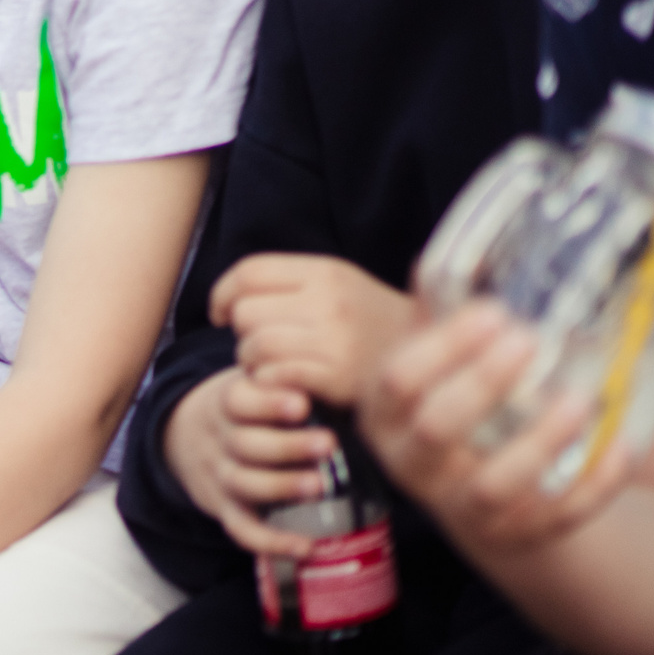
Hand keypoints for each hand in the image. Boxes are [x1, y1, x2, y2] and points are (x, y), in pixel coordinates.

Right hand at [164, 366, 338, 556]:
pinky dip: (271, 542)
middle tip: (328, 443)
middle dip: (287, 445)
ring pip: (244, 484)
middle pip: (245, 443)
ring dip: (282, 486)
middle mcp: (220, 439)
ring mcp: (220, 476)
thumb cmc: (243, 405)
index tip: (302, 403)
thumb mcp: (249, 379)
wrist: (185, 435)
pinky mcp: (225, 509)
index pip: (238, 401)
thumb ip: (281, 375)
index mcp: (227, 402)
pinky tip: (306, 547)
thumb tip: (340, 368)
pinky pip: (242, 530)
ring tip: (319, 485)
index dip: (267, 404)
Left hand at [211, 253, 417, 406]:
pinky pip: (274, 375)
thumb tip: (232, 292)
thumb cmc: (374, 325)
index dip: (222, 293)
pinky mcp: (337, 377)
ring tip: (270, 365)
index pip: (249, 272)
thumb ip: (292, 282)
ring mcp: (334, 339)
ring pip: (255, 345)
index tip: (219, 313)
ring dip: (251, 361)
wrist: (434, 363)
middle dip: (241, 331)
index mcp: (326, 271)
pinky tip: (282, 382)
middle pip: (246, 311)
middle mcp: (329, 300)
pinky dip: (268, 381)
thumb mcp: (341, 285)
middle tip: (260, 343)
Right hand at [359, 302, 629, 553]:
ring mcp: (460, 507)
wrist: (476, 496)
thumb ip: (439, 319)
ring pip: (493, 484)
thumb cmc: (454, 409)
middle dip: (483, 383)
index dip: (442, 347)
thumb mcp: (434, 367)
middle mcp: (411, 464)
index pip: (396, 380)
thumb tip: (456, 252)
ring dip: (538, 441)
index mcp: (384, 415)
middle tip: (529, 341)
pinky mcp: (512, 535)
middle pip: (437, 427)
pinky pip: (553, 517)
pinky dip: (590, 485)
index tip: (492, 312)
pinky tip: (617, 446)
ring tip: (579, 399)